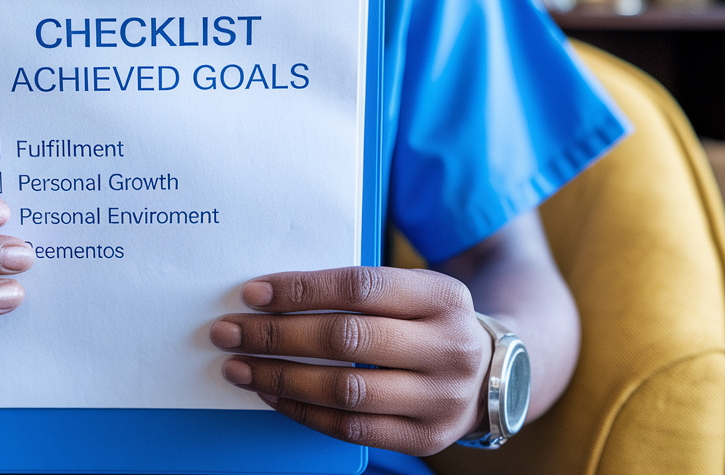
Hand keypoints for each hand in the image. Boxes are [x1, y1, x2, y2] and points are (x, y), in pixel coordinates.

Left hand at [210, 266, 491, 455]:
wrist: (495, 372)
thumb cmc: (429, 321)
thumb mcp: (414, 290)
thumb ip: (358, 290)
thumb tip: (271, 296)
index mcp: (442, 296)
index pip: (359, 287)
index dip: (300, 290)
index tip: (252, 294)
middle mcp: (448, 347)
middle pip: (347, 339)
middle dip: (277, 336)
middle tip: (229, 331)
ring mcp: (440, 398)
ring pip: (346, 388)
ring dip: (280, 377)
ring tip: (238, 367)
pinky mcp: (425, 437)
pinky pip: (352, 427)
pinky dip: (303, 410)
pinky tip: (271, 393)